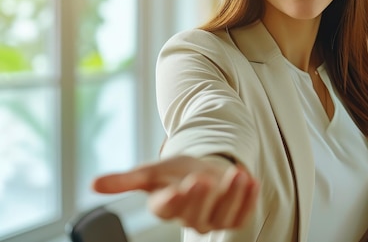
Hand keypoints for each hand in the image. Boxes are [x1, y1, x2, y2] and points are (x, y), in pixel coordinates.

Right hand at [92, 155, 258, 232]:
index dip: (173, 199)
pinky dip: (248, 199)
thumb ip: (126, 180)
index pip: (167, 208)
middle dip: (201, 197)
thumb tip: (93, 184)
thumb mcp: (153, 171)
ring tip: (237, 174)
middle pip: (194, 214)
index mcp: (166, 206)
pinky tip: (252, 181)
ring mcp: (212, 219)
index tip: (179, 186)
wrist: (203, 173)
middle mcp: (188, 217)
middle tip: (203, 178)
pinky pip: (241, 213)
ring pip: (222, 215)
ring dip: (232, 196)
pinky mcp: (232, 217)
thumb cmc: (175, 173)